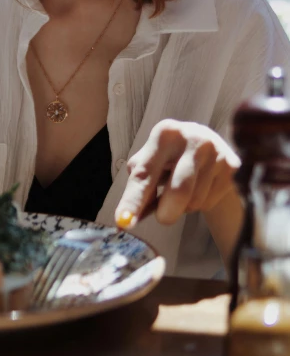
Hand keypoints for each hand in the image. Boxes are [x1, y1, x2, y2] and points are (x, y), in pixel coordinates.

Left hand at [115, 119, 240, 228]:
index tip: (124, 222)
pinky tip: (201, 187)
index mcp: (164, 133)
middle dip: (166, 213)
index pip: (145, 174)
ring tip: (185, 190)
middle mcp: (192, 138)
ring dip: (184, 207)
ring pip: (195, 200)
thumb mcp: (152, 161)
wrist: (209, 145)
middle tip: (163, 217)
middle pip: (178, 191)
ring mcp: (215, 151)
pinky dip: (201, 204)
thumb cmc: (171, 157)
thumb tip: (126, 218)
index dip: (133, 200)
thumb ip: (140, 185)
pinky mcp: (231, 166)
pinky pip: (210, 202)